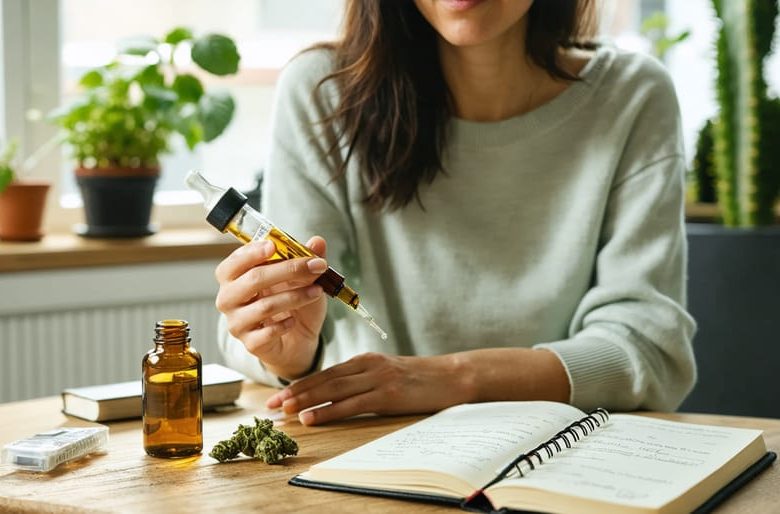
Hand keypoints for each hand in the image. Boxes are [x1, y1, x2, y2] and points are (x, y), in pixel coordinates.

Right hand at [215, 236, 328, 378]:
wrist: (297, 340)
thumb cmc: (292, 303)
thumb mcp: (302, 278)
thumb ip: (307, 259)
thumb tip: (317, 242)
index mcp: (234, 278)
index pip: (234, 262)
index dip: (251, 252)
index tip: (273, 246)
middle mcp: (229, 299)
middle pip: (253, 280)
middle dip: (288, 270)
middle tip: (316, 266)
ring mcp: (237, 323)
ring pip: (265, 306)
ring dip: (296, 296)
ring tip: (317, 291)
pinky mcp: (250, 343)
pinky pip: (268, 332)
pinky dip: (286, 324)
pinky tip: (294, 321)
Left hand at [265, 352, 475, 424]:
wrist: (453, 376)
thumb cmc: (422, 379)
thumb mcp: (389, 373)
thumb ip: (365, 380)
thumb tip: (339, 394)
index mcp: (366, 360)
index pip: (326, 373)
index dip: (300, 384)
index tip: (279, 395)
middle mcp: (367, 365)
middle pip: (323, 379)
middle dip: (294, 392)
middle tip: (270, 404)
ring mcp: (377, 378)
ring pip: (332, 390)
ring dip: (304, 401)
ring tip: (283, 411)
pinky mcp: (387, 394)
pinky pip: (351, 404)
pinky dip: (327, 411)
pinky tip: (311, 418)